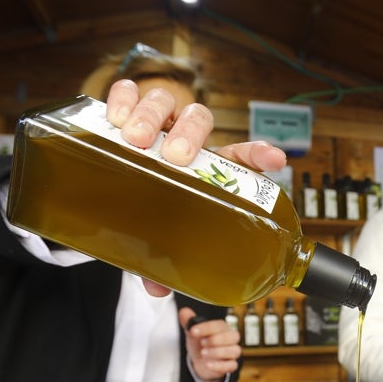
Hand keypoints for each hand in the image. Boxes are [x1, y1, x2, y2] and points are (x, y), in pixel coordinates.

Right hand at [106, 79, 286, 296]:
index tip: (275, 161)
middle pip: (199, 118)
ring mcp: (154, 121)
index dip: (259, 153)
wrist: (107, 185)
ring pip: (164, 101)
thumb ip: (160, 259)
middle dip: (189, 134)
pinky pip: (126, 91)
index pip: (240, 154)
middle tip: (173, 157)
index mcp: (204, 166)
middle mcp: (183, 138)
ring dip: (151, 116)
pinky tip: (114, 114)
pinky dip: (122, 97)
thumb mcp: (156, 234)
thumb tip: (158, 290)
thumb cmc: (146, 207)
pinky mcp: (121, 110)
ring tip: (134, 139)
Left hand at [179, 307, 241, 381]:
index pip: (219, 325)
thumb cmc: (200, 343)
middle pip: (232, 336)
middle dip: (216, 339)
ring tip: (203, 353)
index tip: (192, 331)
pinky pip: (231, 365)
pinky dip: (219, 366)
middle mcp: (231, 339)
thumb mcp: (193, 332)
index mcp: (223, 328)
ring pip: (233, 351)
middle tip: (201, 342)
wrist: (201, 361)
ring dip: (217, 352)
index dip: (206, 328)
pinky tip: (208, 364)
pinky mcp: (231, 365)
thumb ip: (189, 321)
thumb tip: (183, 311)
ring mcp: (232, 353)